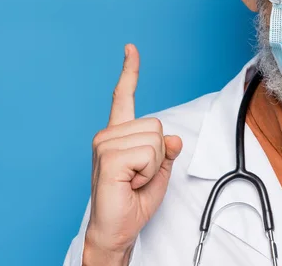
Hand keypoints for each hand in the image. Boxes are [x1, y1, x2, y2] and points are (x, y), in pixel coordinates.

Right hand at [83, 44, 182, 262]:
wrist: (114, 233)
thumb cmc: (132, 203)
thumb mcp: (157, 175)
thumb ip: (165, 153)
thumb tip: (175, 139)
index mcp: (118, 134)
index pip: (123, 96)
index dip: (129, 71)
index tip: (130, 48)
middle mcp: (108, 134)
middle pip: (156, 125)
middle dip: (158, 155)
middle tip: (138, 176)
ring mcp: (105, 143)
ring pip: (155, 140)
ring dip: (152, 166)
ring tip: (133, 181)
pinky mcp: (109, 156)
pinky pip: (148, 153)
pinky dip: (148, 172)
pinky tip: (129, 183)